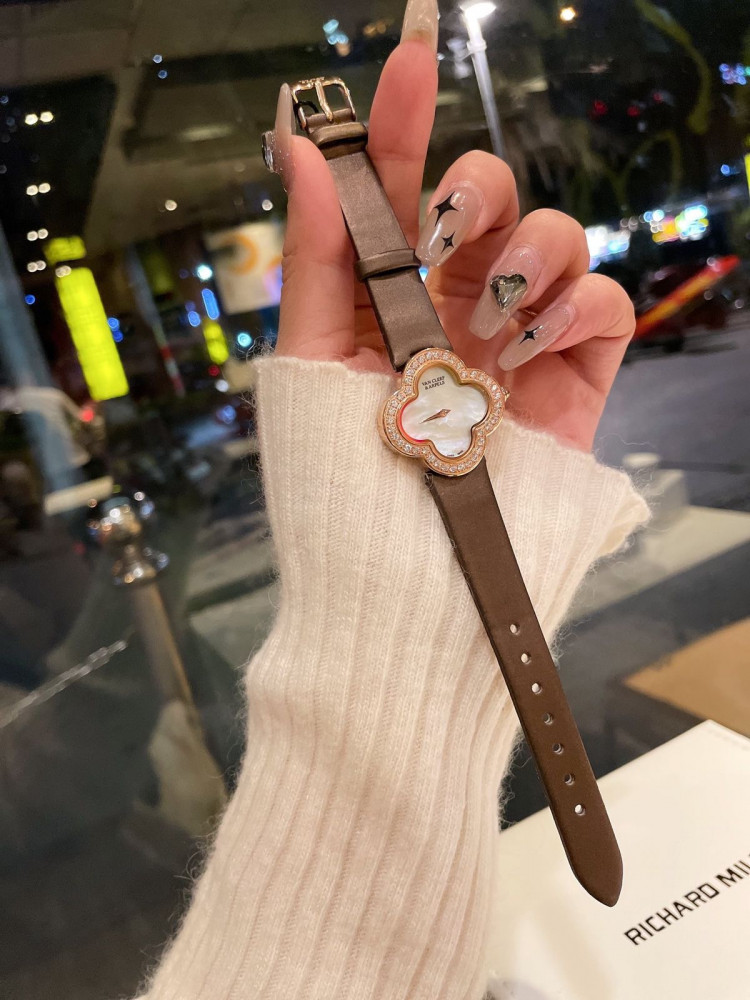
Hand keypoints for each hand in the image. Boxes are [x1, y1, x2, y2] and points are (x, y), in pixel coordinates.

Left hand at [268, 7, 633, 451]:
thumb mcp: (314, 360)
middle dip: (473, 186)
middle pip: (491, 194)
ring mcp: (520, 335)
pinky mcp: (575, 374)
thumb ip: (315, 255)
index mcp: (392, 292)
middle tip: (441, 226)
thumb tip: (299, 147)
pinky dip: (574, 307)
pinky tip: (527, 346)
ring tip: (487, 324)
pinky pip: (603, 301)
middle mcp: (458, 301)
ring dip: (525, 256)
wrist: (402, 574)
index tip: (406, 58)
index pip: (400, 188)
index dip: (402, 120)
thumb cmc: (344, 475)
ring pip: (555, 235)